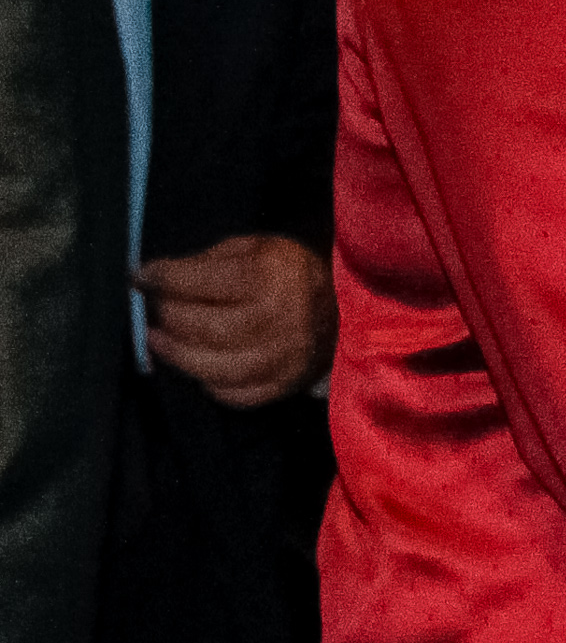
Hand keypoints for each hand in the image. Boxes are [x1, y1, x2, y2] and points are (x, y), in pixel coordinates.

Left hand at [138, 233, 333, 407]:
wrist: (347, 307)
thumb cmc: (290, 273)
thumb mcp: (257, 249)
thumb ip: (210, 261)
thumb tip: (159, 279)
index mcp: (272, 276)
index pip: (201, 280)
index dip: (162, 278)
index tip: (140, 276)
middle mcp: (279, 318)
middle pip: (202, 327)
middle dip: (167, 316)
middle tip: (153, 308)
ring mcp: (283, 357)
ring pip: (212, 367)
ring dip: (176, 353)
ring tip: (159, 340)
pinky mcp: (284, 384)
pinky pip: (233, 394)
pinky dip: (208, 382)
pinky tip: (199, 365)